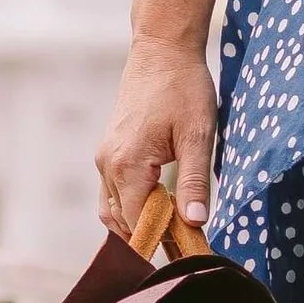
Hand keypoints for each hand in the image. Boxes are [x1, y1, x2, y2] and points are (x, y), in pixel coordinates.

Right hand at [96, 37, 218, 237]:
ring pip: (113, 209)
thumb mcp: (198, 135)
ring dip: (138, 223)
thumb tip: (196, 222)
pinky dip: (132, 206)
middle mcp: (108, 165)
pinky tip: (160, 207)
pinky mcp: (110, 151)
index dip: (161, 241)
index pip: (137, 223)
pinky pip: (114, 191)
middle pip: (121, 221)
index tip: (188, 252)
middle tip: (186, 246)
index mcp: (127, 165)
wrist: (162, 50)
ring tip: (174, 230)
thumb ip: (195, 181)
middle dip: (149, 236)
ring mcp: (105, 157)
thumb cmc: (183, 87)